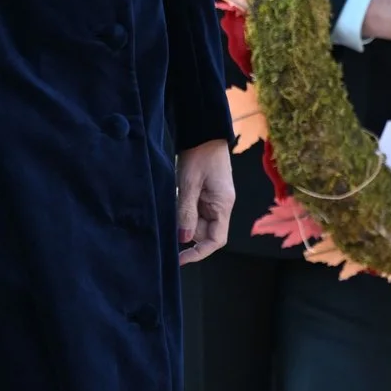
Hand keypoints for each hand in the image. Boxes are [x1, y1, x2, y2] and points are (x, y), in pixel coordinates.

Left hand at [177, 139, 233, 264]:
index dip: (198, 253)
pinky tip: (174, 205)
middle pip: (205, 233)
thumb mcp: (189, 183)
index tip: (179, 259)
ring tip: (171, 213)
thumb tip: (183, 239)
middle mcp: (221, 206)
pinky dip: (184, 212)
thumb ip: (186, 212)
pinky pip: (195, 211)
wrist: (204, 132)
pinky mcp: (206, 194)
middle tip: (168, 229)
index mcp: (222, 205)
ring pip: (198, 223)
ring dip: (184, 222)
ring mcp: (214, 200)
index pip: (216, 240)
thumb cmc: (199, 154)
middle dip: (187, 234)